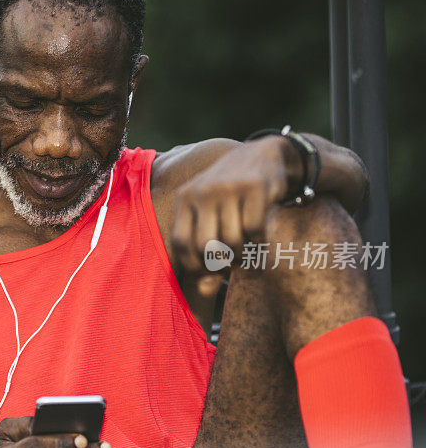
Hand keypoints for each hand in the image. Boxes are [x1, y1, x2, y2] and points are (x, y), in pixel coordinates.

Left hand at [171, 137, 297, 295]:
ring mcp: (229, 187)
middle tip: (232, 264)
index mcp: (185, 197)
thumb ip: (205, 254)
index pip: (180, 243)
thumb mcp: (213, 218)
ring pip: (232, 240)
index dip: (194, 265)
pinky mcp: (256, 187)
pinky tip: (261, 241)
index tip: (209, 271)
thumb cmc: (233, 197)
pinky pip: (255, 230)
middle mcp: (203, 190)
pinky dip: (260, 244)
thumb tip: (206, 292)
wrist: (267, 156)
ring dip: (243, 255)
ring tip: (247, 252)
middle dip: (221, 263)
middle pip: (206, 246)